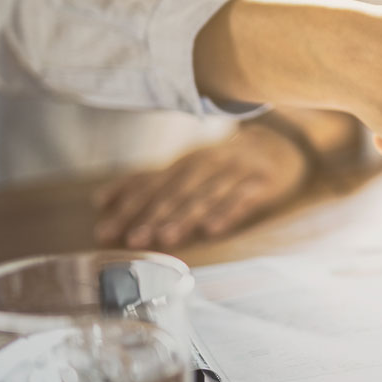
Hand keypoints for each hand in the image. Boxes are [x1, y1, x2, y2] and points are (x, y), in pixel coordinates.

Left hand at [93, 123, 307, 247]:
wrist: (281, 143)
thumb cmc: (226, 163)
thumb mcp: (188, 167)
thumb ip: (151, 182)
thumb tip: (100, 199)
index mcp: (186, 162)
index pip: (152, 183)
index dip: (129, 205)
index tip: (106, 229)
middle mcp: (208, 163)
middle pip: (177, 190)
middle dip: (154, 214)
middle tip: (134, 239)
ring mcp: (236, 171)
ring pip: (207, 194)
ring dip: (186, 215)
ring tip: (166, 237)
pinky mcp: (262, 182)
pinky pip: (243, 198)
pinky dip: (228, 211)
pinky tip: (214, 229)